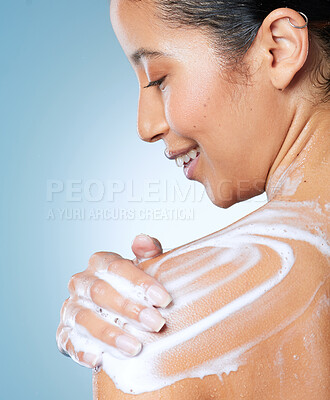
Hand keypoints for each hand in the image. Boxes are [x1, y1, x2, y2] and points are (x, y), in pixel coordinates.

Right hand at [56, 234, 170, 368]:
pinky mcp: (64, 333)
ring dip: (109, 334)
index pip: (115, 267)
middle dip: (129, 309)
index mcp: (99, 263)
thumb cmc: (133, 288)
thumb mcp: (144, 269)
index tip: (163, 299)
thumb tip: (142, 240)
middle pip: (100, 292)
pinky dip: (82, 351)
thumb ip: (148, 253)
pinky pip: (68, 342)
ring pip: (84, 318)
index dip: (139, 281)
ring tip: (135, 347)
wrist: (117, 313)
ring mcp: (71, 308)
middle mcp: (81, 283)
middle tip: (156, 323)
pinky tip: (99, 360)